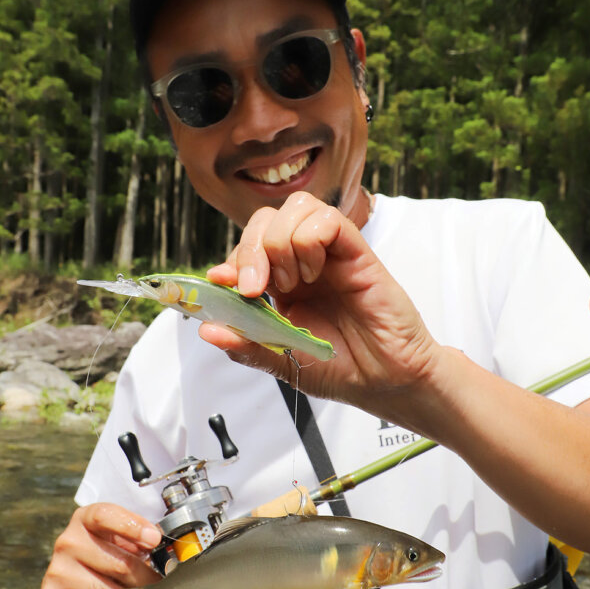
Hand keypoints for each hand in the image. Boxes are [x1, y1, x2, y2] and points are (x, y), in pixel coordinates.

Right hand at [35, 503, 160, 588]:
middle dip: (146, 581)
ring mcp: (56, 570)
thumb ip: (145, 543)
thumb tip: (167, 551)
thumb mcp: (129, 546)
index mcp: (86, 519)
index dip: (131, 526)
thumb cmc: (112, 566)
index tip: (154, 540)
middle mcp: (67, 541)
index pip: (105, 515)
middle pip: (119, 563)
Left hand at [203, 192, 441, 427]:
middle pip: (265, 220)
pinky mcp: (355, 251)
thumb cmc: (340, 369)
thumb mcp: (281, 363)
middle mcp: (303, 263)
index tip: (225, 284)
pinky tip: (315, 273)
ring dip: (281, 244)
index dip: (232, 259)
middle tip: (256, 289)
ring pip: (295, 208)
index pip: (247, 248)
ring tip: (295, 283)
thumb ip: (246, 345)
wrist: (384, 381)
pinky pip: (327, 218)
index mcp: (281, 285)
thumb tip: (205, 330)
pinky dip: (310, 239)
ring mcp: (329, 254)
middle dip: (250, 249)